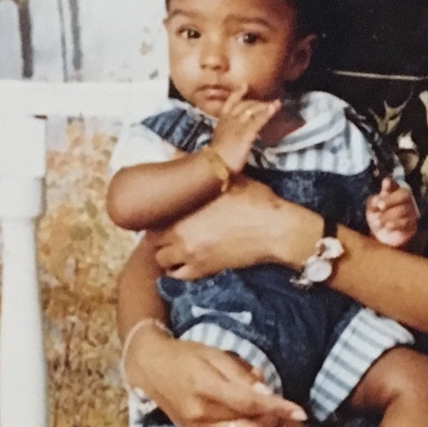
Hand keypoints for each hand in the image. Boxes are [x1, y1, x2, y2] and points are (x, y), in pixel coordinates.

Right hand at [126, 326, 303, 426]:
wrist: (151, 368)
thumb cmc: (186, 356)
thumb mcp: (214, 354)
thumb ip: (241, 375)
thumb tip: (266, 392)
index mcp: (205, 387)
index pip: (249, 403)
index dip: (277, 408)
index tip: (301, 412)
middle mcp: (200, 414)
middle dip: (274, 422)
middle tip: (289, 414)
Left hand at [150, 182, 317, 279]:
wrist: (275, 229)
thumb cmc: (254, 201)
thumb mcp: (226, 178)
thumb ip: (195, 168)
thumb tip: (170, 151)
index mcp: (183, 210)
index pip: (152, 217)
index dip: (156, 215)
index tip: (165, 213)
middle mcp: (181, 235)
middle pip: (153, 241)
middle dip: (159, 236)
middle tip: (169, 230)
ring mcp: (192, 255)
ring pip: (163, 261)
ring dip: (166, 254)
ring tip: (176, 246)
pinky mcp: (205, 270)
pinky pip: (179, 276)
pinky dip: (178, 270)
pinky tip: (186, 260)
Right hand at [210, 86, 279, 174]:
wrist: (214, 165)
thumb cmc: (216, 158)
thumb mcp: (219, 141)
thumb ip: (227, 134)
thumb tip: (234, 134)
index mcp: (222, 121)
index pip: (230, 103)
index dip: (238, 93)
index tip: (245, 85)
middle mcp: (230, 120)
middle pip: (245, 105)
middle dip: (257, 102)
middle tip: (268, 102)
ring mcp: (238, 126)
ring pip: (253, 111)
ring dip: (265, 106)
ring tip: (276, 103)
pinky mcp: (246, 134)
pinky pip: (258, 121)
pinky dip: (267, 113)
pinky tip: (274, 109)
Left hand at [365, 176, 418, 248]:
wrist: (381, 237)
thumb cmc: (377, 217)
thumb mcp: (372, 208)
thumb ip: (375, 201)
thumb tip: (379, 197)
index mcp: (394, 192)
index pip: (394, 184)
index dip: (390, 183)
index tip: (386, 183)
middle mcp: (405, 200)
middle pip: (405, 194)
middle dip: (391, 199)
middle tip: (380, 205)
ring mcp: (410, 212)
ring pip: (403, 209)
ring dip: (388, 215)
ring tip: (378, 222)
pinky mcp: (411, 225)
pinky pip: (406, 222)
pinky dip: (395, 224)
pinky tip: (387, 227)